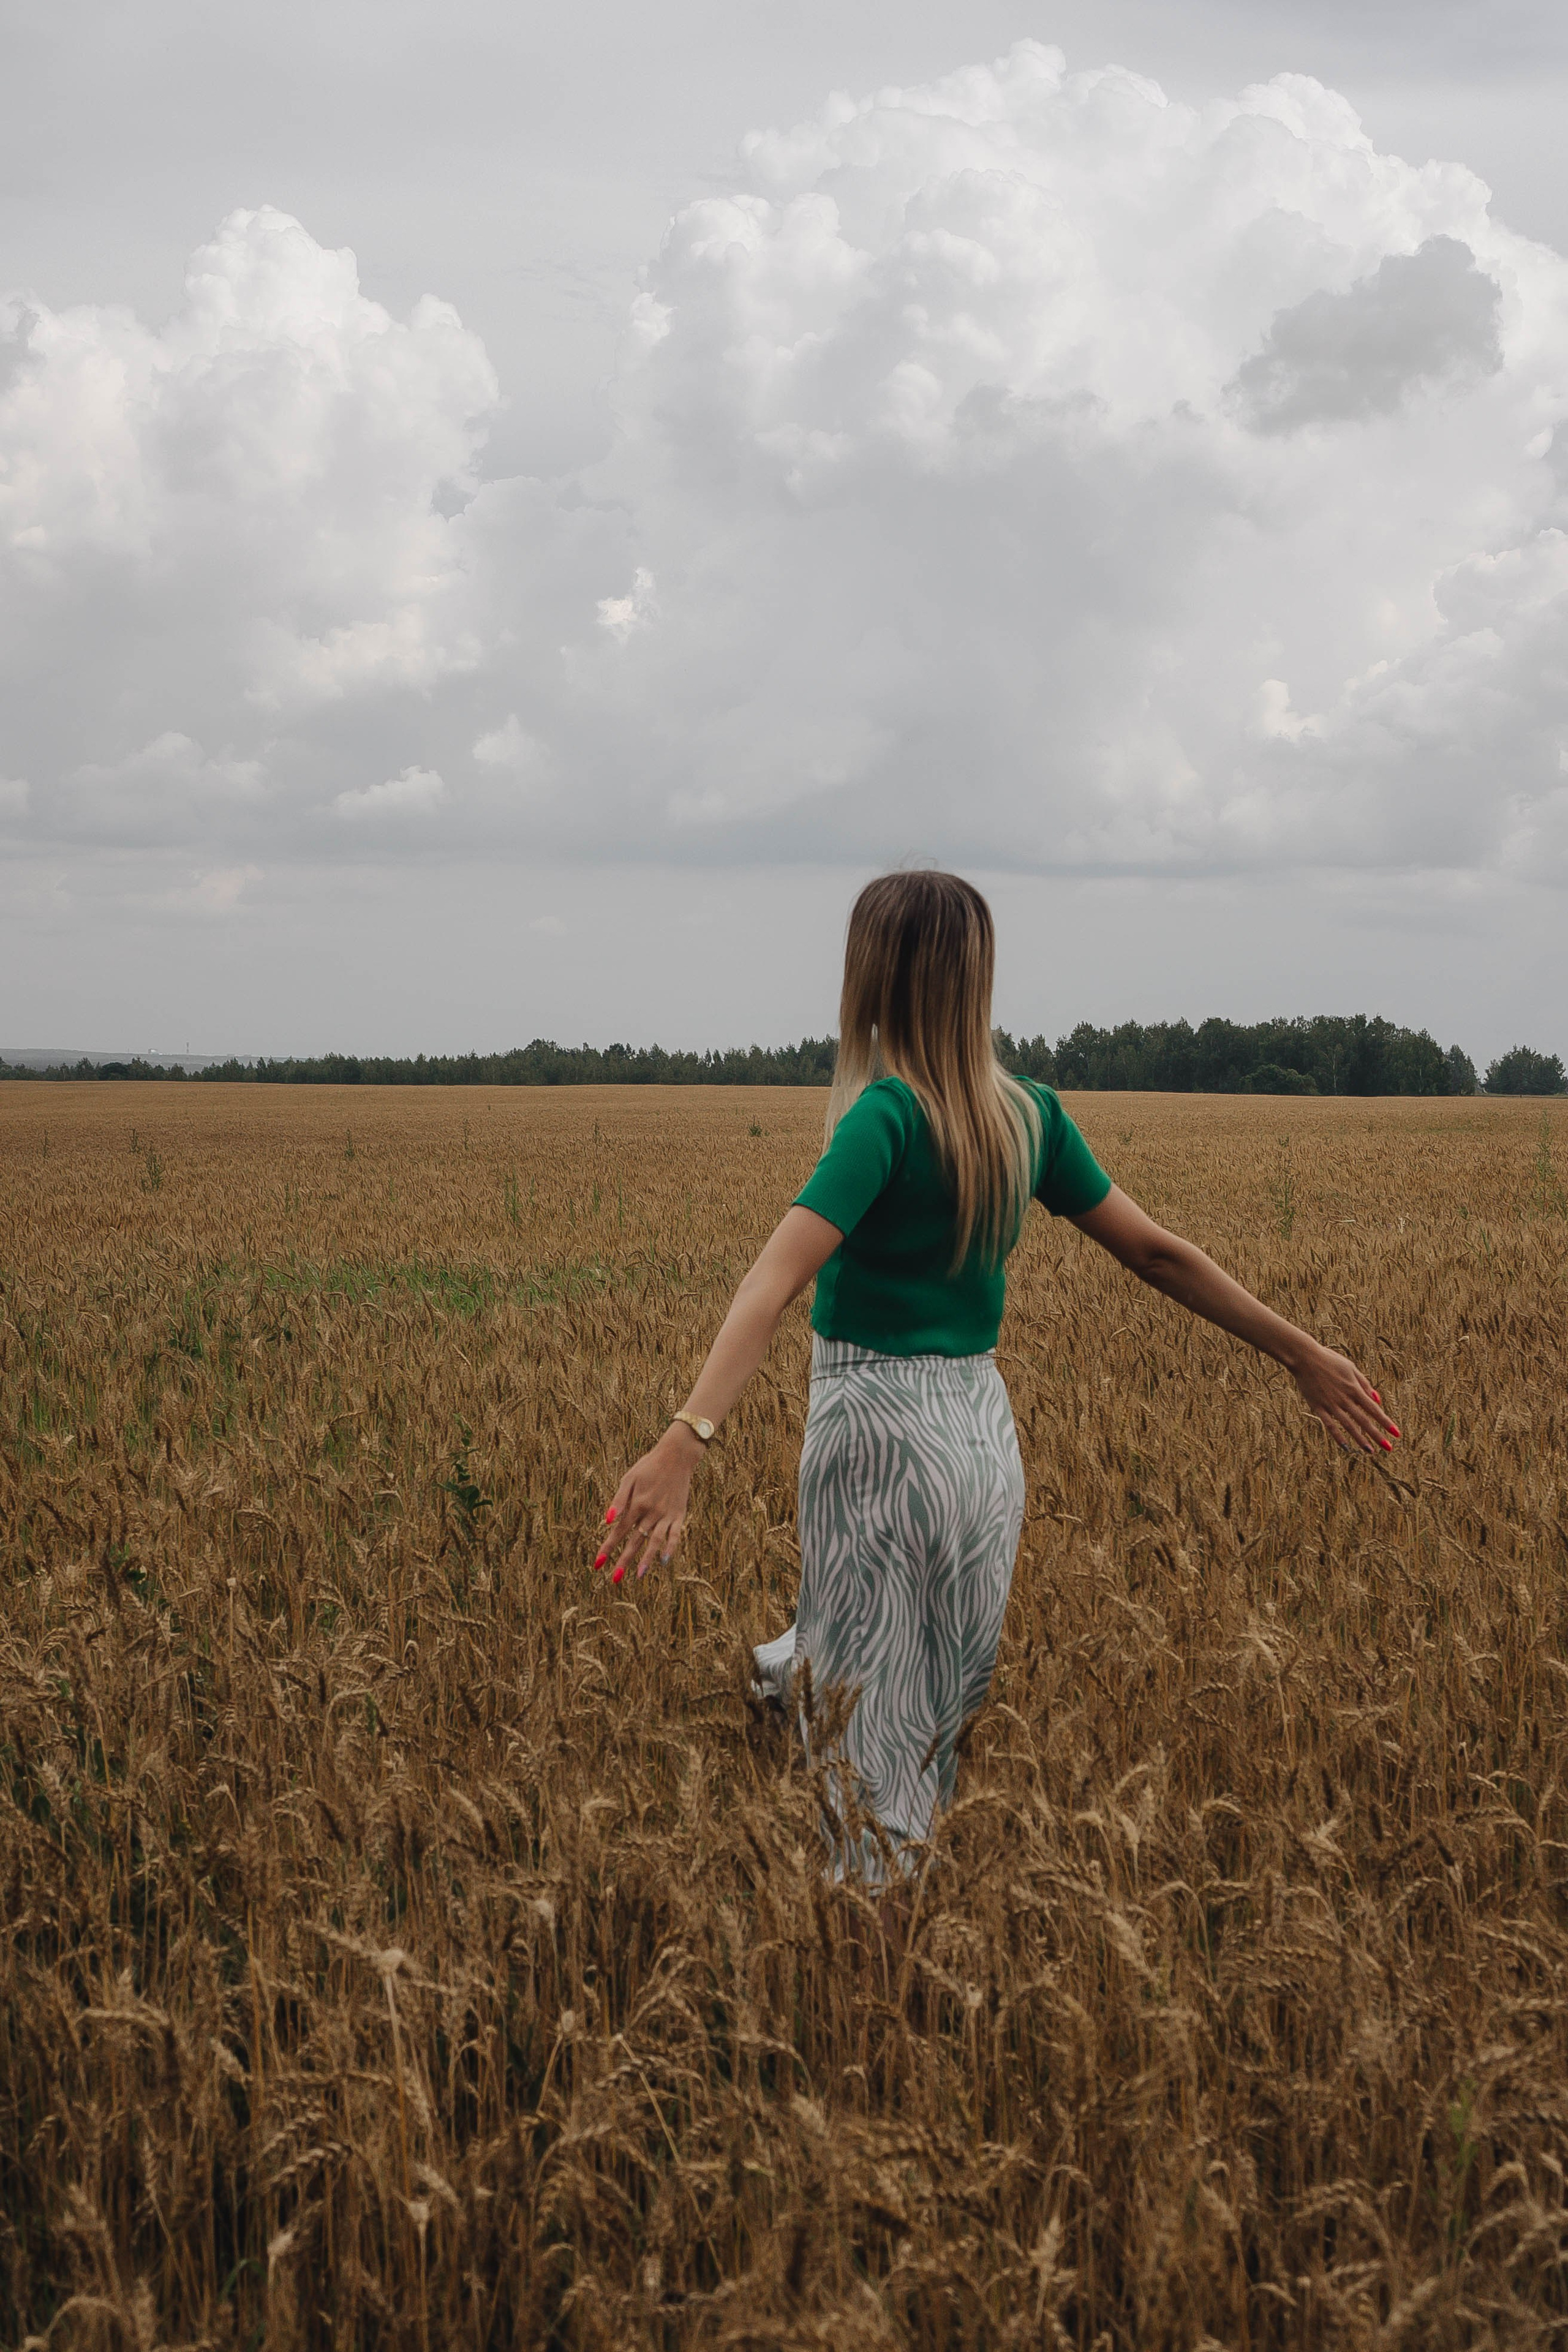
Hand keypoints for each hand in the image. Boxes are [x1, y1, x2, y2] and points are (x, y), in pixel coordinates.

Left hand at [594, 1423, 704, 1584]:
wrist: (676, 1455)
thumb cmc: (648, 1466)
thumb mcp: (629, 1478)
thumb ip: (618, 1499)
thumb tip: (606, 1520)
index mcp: (636, 1504)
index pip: (619, 1531)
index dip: (607, 1547)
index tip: (597, 1563)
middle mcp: (651, 1512)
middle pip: (635, 1541)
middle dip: (624, 1560)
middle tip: (614, 1579)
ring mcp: (666, 1515)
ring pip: (655, 1542)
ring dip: (646, 1559)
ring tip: (638, 1576)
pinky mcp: (679, 1514)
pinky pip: (676, 1535)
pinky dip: (671, 1548)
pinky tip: (665, 1562)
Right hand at [1289, 1342, 1399, 1454]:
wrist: (1305, 1358)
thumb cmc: (1329, 1360)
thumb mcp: (1351, 1368)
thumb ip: (1364, 1384)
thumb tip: (1377, 1400)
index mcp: (1354, 1388)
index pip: (1374, 1409)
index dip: (1386, 1422)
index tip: (1396, 1433)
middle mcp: (1345, 1399)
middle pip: (1364, 1420)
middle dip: (1377, 1435)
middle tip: (1389, 1448)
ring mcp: (1331, 1404)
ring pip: (1348, 1426)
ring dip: (1360, 1440)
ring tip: (1370, 1451)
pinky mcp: (1318, 1407)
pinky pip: (1329, 1425)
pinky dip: (1337, 1436)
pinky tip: (1345, 1447)